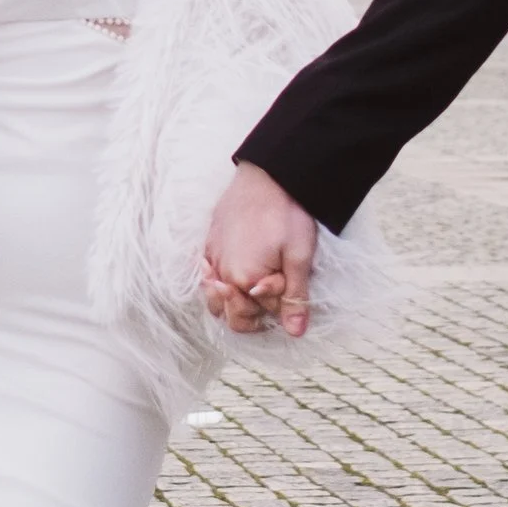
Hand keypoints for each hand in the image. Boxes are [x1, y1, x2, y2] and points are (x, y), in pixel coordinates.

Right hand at [202, 163, 318, 337]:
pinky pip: (208, 273)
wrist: (269, 173)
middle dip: (251, 310)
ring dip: (233, 298)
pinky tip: (238, 266)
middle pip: (228, 314)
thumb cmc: (286, 213)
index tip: (289, 285)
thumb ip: (294, 297)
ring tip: (255, 282)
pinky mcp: (209, 242)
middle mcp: (219, 273)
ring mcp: (210, 257)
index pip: (254, 317)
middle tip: (274, 288)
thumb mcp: (299, 258)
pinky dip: (221, 279)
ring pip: (214, 297)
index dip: (276, 307)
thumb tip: (295, 332)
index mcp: (242, 280)